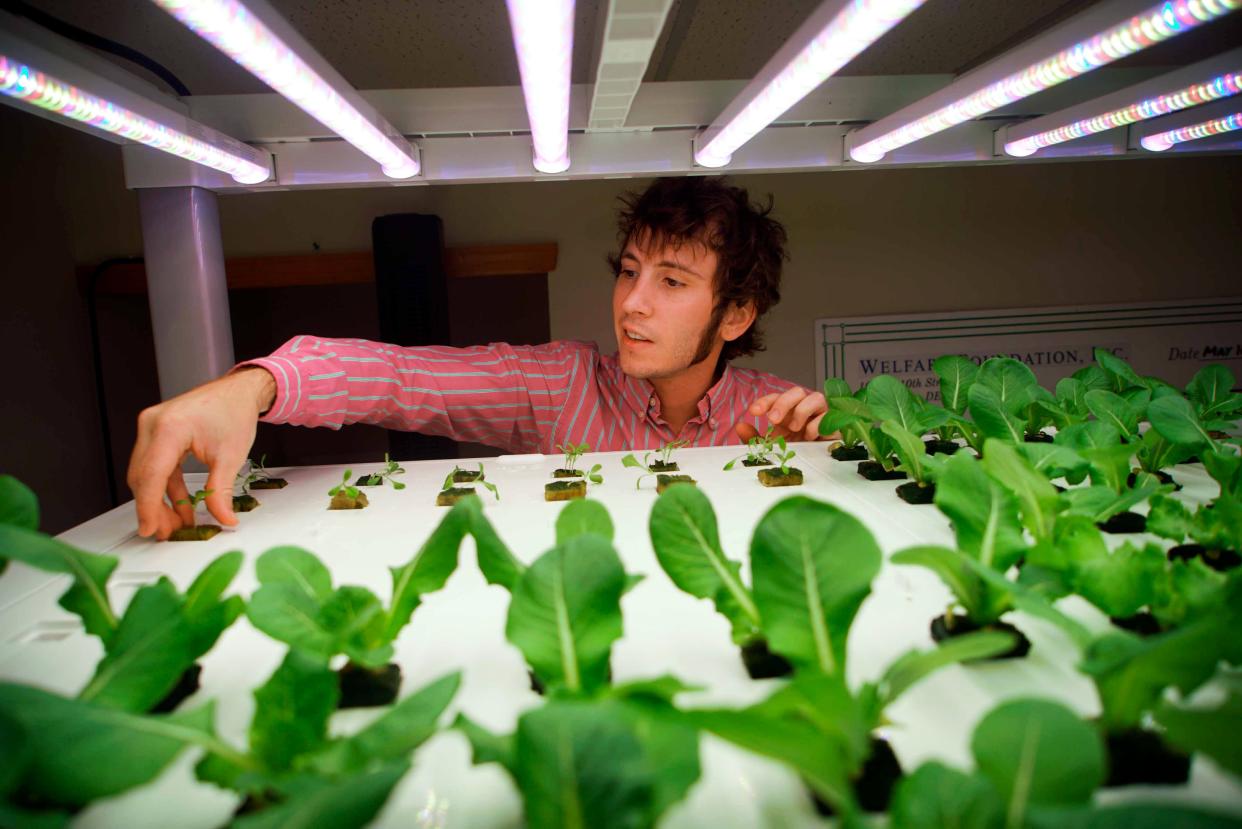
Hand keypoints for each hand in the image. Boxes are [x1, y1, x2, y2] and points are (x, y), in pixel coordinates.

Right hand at [127, 367, 274, 539]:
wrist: (238, 391)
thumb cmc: (234, 413)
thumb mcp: (231, 457)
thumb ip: (221, 492)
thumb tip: (223, 519)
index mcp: (170, 428)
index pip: (151, 475)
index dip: (149, 507)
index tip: (149, 529)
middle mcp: (153, 424)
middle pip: (144, 477)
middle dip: (155, 508)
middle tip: (169, 532)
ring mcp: (151, 426)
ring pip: (146, 473)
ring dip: (160, 500)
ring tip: (178, 523)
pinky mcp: (156, 431)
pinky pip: (155, 465)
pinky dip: (166, 486)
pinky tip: (180, 505)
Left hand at [735, 386, 827, 442]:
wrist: (816, 464)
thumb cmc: (794, 450)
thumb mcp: (771, 446)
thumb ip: (755, 438)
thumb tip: (740, 426)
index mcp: (788, 411)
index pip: (776, 398)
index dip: (765, 402)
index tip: (754, 412)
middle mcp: (804, 408)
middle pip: (796, 392)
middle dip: (784, 403)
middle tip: (773, 420)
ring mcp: (820, 414)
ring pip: (816, 397)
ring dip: (802, 410)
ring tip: (795, 428)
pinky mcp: (834, 424)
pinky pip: (829, 415)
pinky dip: (818, 424)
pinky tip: (809, 435)